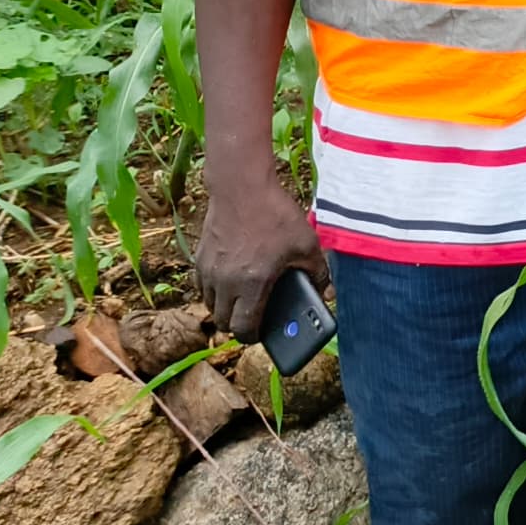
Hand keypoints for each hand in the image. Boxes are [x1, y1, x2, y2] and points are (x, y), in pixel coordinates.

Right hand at [194, 176, 326, 340]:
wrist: (241, 187)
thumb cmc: (275, 215)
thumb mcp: (307, 244)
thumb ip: (319, 272)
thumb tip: (326, 291)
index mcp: (252, 284)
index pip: (242, 328)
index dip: (252, 337)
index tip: (261, 334)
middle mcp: (224, 282)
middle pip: (222, 321)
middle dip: (237, 324)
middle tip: (253, 317)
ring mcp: (208, 270)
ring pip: (209, 304)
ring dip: (224, 307)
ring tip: (243, 299)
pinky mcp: (199, 257)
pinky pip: (201, 286)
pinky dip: (213, 290)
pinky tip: (229, 281)